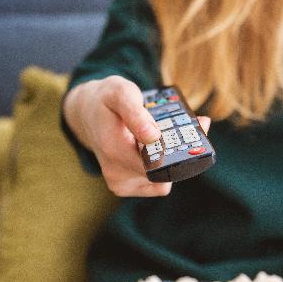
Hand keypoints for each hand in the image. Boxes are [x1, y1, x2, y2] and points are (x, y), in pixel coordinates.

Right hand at [63, 75, 210, 196]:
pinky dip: (165, 168)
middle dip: (181, 153)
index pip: (158, 164)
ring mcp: (120, 184)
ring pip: (163, 181)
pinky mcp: (124, 188)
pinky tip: (161, 148)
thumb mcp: (120, 93)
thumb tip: (153, 136)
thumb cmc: (106, 100)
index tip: (197, 128)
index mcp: (114, 149)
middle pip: (164, 173)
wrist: (86, 113)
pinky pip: (157, 185)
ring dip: (173, 161)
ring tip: (171, 135)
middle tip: (193, 126)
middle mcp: (116, 172)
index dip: (181, 151)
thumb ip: (135, 112)